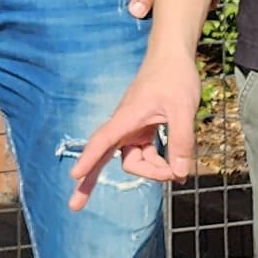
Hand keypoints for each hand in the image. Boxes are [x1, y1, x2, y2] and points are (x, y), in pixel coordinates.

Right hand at [66, 44, 200, 205]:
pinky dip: (158, 162)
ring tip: (178, 172)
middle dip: (99, 177)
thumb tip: (178, 174)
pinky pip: (145, 152)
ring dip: (153, 169)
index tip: (74, 175)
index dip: (89, 159)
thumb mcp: (183, 109)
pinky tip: (174, 167)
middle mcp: (125, 124)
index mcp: (127, 117)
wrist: (173, 55)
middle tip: (93, 201)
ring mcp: (133, 127)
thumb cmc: (175, 77)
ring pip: (134, 159)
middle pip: (108, 156)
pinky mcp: (143, 128)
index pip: (103, 141)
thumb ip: (181, 142)